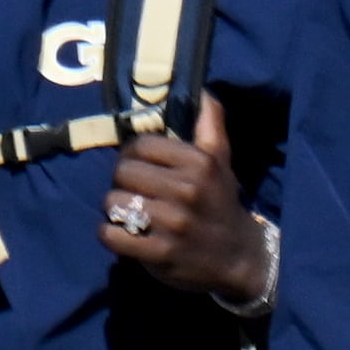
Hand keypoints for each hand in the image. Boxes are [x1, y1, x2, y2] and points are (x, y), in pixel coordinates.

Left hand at [102, 96, 270, 303]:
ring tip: (130, 214)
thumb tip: (204, 91)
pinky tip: (126, 234)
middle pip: (122, 172)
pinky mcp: (159, 252)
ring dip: (116, 210)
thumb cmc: (221, 204)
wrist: (240, 257)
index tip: (142, 168)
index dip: (135, 155)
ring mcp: (173, 222)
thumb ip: (211, 128)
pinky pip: (110, 235)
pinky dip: (111, 234)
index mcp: (201, 164)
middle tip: (136, 193)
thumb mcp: (222, 164)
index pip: (142, 145)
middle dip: (124, 183)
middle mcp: (187, 190)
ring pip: (113, 202)